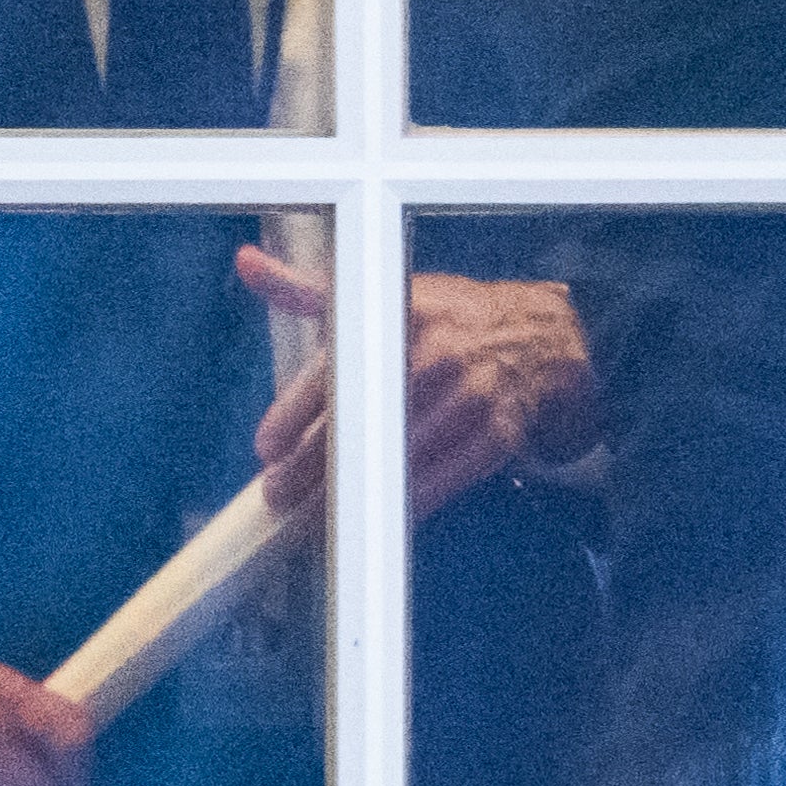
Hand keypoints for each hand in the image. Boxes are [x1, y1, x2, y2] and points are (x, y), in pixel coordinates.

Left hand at [236, 247, 601, 521]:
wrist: (540, 341)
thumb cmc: (447, 319)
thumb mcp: (381, 293)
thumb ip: (308, 290)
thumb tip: (245, 264)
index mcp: (400, 315)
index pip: (336, 370)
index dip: (294, 414)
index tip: (267, 447)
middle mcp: (434, 355)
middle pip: (360, 422)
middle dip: (311, 467)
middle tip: (277, 494)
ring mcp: (469, 398)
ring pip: (395, 460)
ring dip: (349, 497)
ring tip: (309, 520)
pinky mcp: (496, 435)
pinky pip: (441, 482)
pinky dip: (403, 505)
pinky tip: (372, 521)